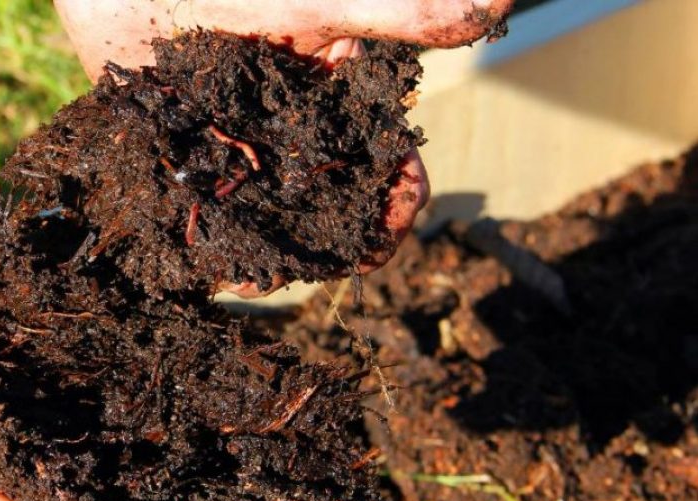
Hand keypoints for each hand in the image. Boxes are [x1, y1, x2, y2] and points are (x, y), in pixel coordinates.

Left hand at [54, 0, 512, 294]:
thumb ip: (395, 11)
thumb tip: (499, 2)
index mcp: (340, 90)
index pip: (386, 156)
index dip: (397, 200)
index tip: (389, 230)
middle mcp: (299, 128)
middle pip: (334, 200)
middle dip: (335, 240)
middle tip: (325, 269)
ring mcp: (248, 148)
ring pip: (278, 214)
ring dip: (279, 248)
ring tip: (265, 276)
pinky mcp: (198, 159)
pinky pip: (216, 209)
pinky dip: (222, 239)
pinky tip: (218, 264)